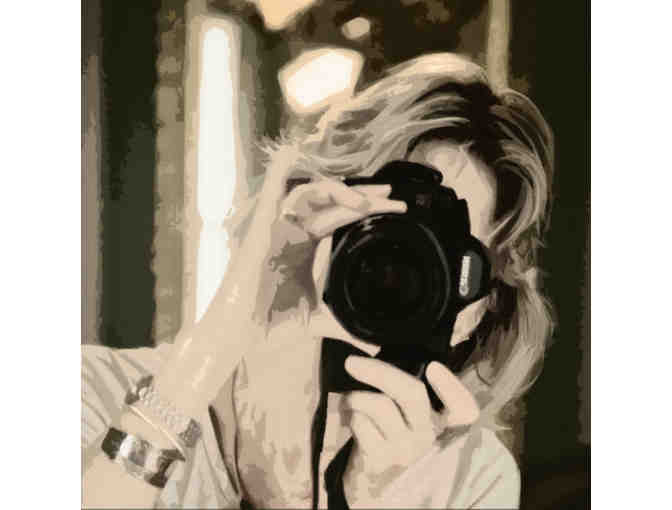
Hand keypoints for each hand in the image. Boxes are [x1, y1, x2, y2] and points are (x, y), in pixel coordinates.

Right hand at [154, 172, 405, 412]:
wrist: (242, 334)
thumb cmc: (271, 325)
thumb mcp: (318, 321)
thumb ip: (345, 327)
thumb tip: (374, 346)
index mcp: (305, 244)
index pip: (342, 216)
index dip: (368, 208)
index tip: (398, 209)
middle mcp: (293, 229)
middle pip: (333, 201)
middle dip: (365, 196)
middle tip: (393, 197)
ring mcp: (277, 225)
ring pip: (310, 191)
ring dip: (339, 191)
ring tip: (365, 204)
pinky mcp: (261, 227)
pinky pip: (271, 191)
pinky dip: (279, 171)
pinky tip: (292, 155)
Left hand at [341, 356, 479, 505]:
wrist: (371, 472)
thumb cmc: (389, 426)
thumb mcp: (404, 408)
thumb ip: (406, 384)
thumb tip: (380, 351)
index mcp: (441, 417)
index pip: (463, 408)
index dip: (452, 388)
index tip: (434, 367)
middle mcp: (429, 434)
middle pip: (411, 394)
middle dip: (379, 372)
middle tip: (352, 363)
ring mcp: (406, 449)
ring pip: (379, 405)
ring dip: (355, 396)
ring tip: (350, 399)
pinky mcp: (381, 459)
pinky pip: (361, 422)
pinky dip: (350, 414)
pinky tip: (350, 418)